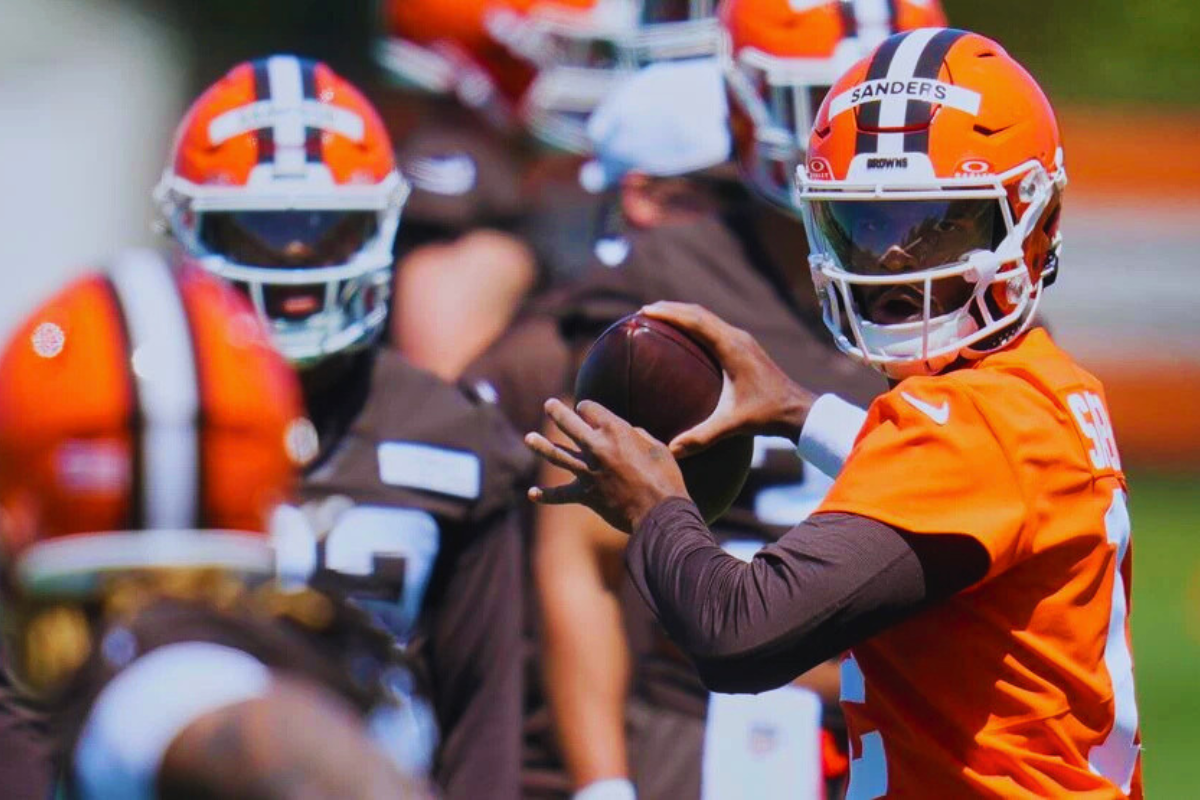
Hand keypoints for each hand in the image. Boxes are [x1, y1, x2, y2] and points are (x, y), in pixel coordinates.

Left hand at [526, 399, 688, 532]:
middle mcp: (597, 447)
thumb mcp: (657, 448)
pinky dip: (546, 496)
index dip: (587, 408)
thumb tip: (629, 432)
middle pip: (569, 424)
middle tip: (548, 405)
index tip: (586, 410)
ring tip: (528, 438)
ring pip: (557, 455)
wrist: (660, 513)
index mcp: (616, 430)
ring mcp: (587, 471)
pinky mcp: (585, 494)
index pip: (590, 409)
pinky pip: (560, 495)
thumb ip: (638, 436)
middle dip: (557, 412)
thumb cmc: (665, 479)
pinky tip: (531, 494)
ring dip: (541, 445)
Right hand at [640, 302, 815, 456]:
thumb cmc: (766, 414)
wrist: (798, 409)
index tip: (646, 311)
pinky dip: (696, 324)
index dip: (669, 314)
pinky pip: (715, 327)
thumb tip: (671, 450)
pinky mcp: (744, 346)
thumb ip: (701, 437)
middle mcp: (737, 338)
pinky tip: (685, 334)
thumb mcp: (732, 424)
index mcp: (732, 348)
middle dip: (671, 309)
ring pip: (708, 318)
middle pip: (699, 313)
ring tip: (660, 315)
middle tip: (644, 310)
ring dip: (684, 313)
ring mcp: (742, 340)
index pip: (696, 322)